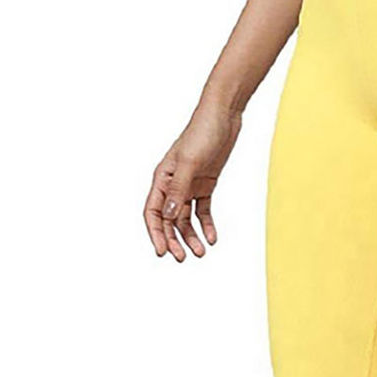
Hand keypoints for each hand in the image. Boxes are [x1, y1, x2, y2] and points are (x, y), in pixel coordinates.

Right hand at [144, 104, 241, 260]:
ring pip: (185, 218)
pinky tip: (212, 239)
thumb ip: (179, 189)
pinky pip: (203, 210)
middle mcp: (173, 183)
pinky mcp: (205, 184)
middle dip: (173, 240)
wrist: (224, 117)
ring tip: (201, 253)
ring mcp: (189, 185)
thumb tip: (169, 214)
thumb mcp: (190, 163)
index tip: (162, 252)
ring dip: (191, 236)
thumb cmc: (203, 134)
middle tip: (181, 258)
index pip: (153, 212)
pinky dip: (206, 225)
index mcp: (162, 178)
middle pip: (168, 219)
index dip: (156, 233)